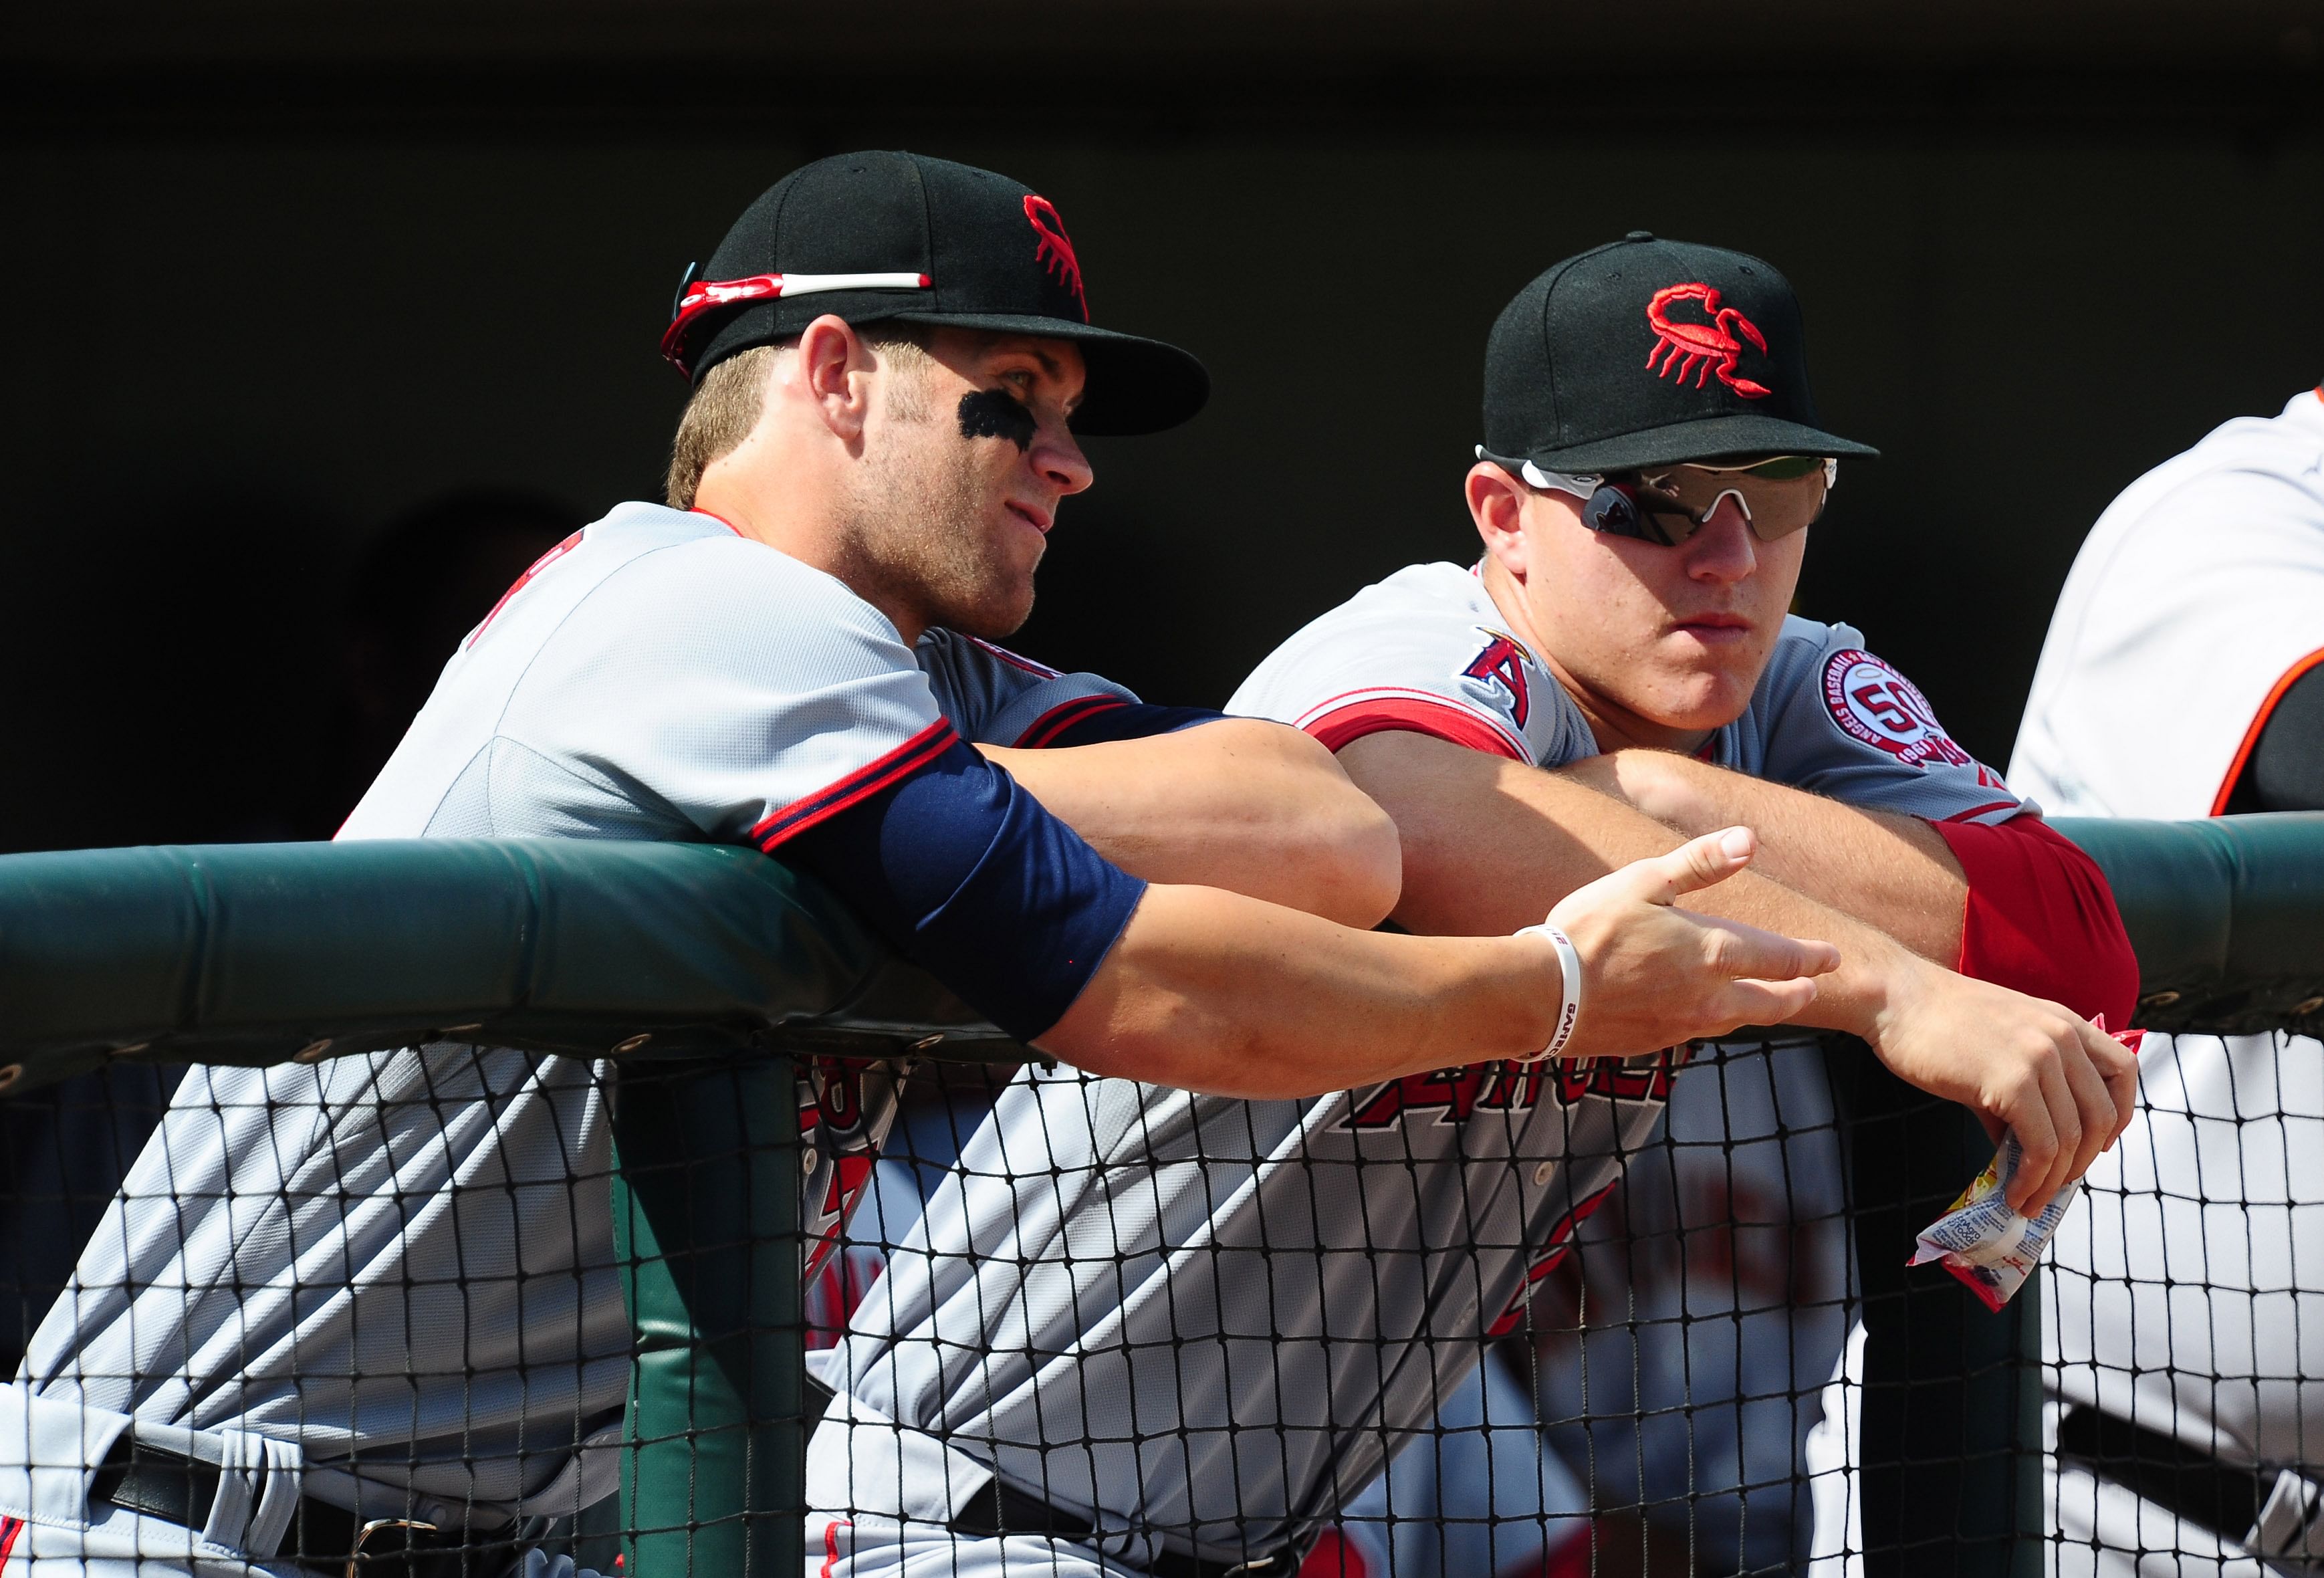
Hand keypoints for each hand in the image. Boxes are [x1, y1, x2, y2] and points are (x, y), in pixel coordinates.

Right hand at [1547, 826, 1840, 1058]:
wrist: (1542, 995)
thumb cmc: (1589, 930)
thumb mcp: (1643, 882)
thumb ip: (1699, 863)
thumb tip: (1748, 839)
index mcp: (1712, 952)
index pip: (1780, 958)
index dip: (1811, 957)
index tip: (1833, 957)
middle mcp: (1709, 996)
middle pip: (1770, 1002)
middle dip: (1797, 993)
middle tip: (1813, 988)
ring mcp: (1682, 1025)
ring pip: (1737, 1020)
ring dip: (1760, 1010)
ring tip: (1767, 1002)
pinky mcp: (1654, 1042)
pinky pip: (1698, 1032)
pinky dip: (1714, 1021)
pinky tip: (1704, 1015)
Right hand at [1866, 963, 2138, 1213]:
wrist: (1895, 998)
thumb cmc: (1936, 1020)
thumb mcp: (1999, 1044)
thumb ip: (2022, 1090)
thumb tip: (2022, 1150)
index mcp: (2064, 1022)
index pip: (2123, 1071)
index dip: (2119, 1115)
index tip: (2096, 1144)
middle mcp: (2062, 1037)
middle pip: (2102, 1116)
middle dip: (2081, 1162)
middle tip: (2054, 1185)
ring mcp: (2039, 1058)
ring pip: (2072, 1138)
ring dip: (2053, 1181)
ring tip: (2029, 1200)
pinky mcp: (2011, 1083)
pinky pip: (2041, 1146)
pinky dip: (2033, 1179)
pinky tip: (2013, 1191)